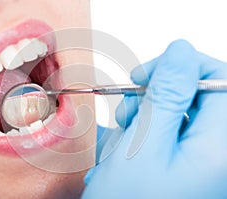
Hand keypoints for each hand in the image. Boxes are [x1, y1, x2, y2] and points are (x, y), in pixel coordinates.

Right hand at [82, 40, 226, 197]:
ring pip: (174, 117)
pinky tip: (123, 154)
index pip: (219, 80)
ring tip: (121, 143)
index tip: (147, 74)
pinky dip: (140, 137)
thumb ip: (166, 96)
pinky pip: (163, 137)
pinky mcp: (181, 168)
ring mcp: (199, 163)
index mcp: (220, 149)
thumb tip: (179, 53)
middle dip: (155, 97)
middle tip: (128, 113)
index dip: (182, 67)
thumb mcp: (142, 148)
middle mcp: (217, 155)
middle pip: (196, 98)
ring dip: (142, 120)